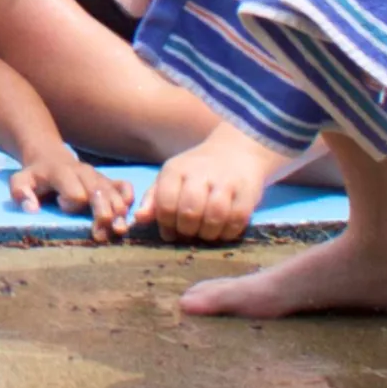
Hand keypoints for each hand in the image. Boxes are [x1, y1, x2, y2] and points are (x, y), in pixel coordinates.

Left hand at [8, 150, 133, 241]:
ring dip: (119, 214)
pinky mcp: (108, 180)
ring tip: (117, 231)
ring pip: (115, 195)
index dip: (71, 204)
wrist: (49, 156)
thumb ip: (21, 192)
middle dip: (102, 216)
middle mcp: (84, 173)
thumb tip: (32, 209)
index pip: (75, 193)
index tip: (61, 206)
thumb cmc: (35, 175)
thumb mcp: (20, 180)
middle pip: (100, 195)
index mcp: (63, 173)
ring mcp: (98, 177)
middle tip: (99, 235)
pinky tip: (127, 215)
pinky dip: (129, 200)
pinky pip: (125, 187)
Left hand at [134, 124, 288, 243]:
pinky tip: (222, 231)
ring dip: (207, 234)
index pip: (165, 203)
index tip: (170, 232)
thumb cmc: (196, 171)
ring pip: (214, 217)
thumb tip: (139, 219)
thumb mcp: (170, 178)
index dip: (166, 224)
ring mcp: (226, 182)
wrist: (236, 152)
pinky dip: (227, 233)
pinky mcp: (248, 192)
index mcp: (176, 169)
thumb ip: (153, 199)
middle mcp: (200, 173)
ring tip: (205, 234)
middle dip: (187, 231)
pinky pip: (237, 220)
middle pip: (189, 212)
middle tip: (189, 235)